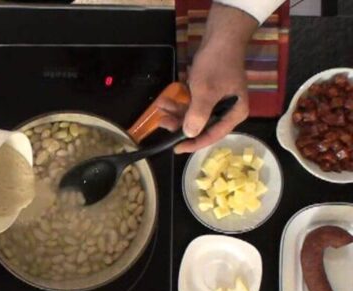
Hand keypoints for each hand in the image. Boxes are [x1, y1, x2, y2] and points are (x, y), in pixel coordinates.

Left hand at [170, 4, 258, 152]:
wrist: (221, 37)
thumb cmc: (216, 64)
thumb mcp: (205, 91)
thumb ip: (198, 114)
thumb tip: (190, 134)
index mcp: (235, 113)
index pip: (213, 135)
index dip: (194, 143)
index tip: (176, 148)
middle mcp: (229, 109)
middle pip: (202, 125)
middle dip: (180, 124)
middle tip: (162, 122)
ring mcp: (219, 100)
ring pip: (194, 114)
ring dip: (176, 112)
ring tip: (160, 106)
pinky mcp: (209, 91)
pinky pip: (193, 102)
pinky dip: (180, 102)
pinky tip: (165, 99)